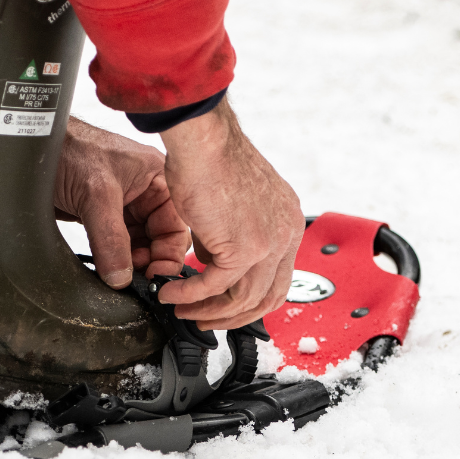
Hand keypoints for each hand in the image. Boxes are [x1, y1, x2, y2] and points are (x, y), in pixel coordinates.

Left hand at [54, 117, 191, 289]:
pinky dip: (112, 260)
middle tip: (132, 280)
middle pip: (158, 241)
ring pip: (137, 246)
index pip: (175, 228)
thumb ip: (110, 238)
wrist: (32, 145)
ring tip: (117, 277)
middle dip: (148, 263)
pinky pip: (115, 245)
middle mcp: (145, 194)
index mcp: (158, 180)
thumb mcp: (96, 193)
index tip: (153, 278)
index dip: (167, 256)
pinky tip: (106, 269)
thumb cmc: (68, 148)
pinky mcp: (101, 215)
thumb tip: (120, 277)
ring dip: (129, 265)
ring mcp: (122, 206)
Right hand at [156, 99, 302, 330]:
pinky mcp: (244, 248)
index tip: (224, 305)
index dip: (251, 299)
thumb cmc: (211, 157)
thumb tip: (213, 259)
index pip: (279, 278)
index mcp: (288, 222)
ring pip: (243, 298)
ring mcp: (269, 244)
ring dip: (208, 310)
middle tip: (203, 319)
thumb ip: (230, 233)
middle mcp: (286, 234)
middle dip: (232, 315)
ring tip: (181, 308)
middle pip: (267, 296)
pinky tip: (171, 293)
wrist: (204, 140)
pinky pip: (215, 286)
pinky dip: (190, 294)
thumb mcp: (233, 201)